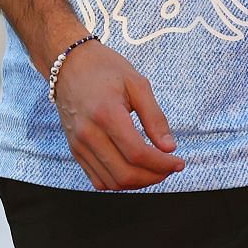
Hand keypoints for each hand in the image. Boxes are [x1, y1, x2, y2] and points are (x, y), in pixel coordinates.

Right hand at [52, 41, 186, 190]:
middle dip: (153, 176)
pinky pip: (97, 180)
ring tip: (156, 170)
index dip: (162, 164)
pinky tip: (135, 170)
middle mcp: (88, 134)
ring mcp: (79, 145)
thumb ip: (154, 117)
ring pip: (111, 182)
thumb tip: (169, 147)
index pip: (137, 153)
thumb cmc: (105, 69)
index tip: (178, 162)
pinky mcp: (75, 150)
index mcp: (106, 114)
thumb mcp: (137, 84)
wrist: (69, 65)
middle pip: (124, 173)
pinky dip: (119, 182)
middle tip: (170, 168)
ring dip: (138, 182)